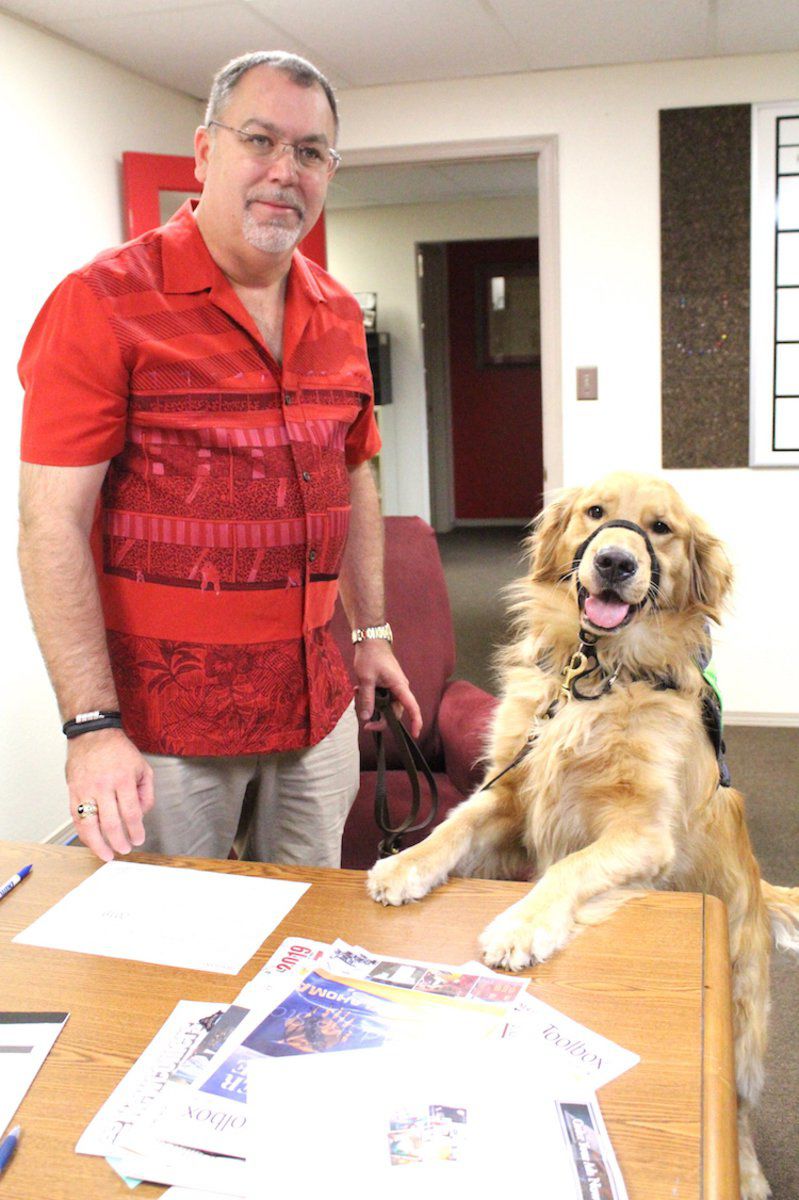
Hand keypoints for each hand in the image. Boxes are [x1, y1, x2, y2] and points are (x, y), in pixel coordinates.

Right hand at [66, 728, 154, 861]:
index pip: (131, 812)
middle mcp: (103, 785)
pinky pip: (76, 818)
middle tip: (125, 850)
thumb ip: (146, 792)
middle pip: (111, 822)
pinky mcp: (73, 791)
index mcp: (124, 779)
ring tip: (106, 854)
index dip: (136, 830)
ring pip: (90, 825)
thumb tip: (142, 815)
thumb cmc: (118, 751)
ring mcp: (86, 789)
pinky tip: (91, 841)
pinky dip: (83, 833)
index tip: (139, 839)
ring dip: (98, 844)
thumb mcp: (143, 767)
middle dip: (119, 841)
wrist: (93, 734)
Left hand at [353, 640, 422, 737]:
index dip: (416, 721)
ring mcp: (393, 686)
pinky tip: (359, 690)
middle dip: (380, 718)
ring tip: (357, 694)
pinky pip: (381, 698)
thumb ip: (367, 699)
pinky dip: (370, 697)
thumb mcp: (366, 679)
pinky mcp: (387, 684)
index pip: (412, 707)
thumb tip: (366, 718)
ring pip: (385, 705)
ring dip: (371, 705)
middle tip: (364, 723)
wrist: (370, 640)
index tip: (415, 734)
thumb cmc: (370, 656)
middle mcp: (399, 688)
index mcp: (400, 686)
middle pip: (394, 711)